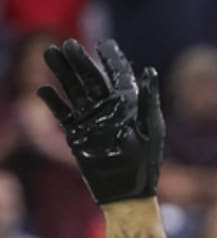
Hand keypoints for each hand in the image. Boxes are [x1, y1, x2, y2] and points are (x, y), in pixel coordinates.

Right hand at [37, 38, 162, 204]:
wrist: (128, 193)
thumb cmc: (145, 164)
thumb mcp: (151, 130)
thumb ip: (148, 100)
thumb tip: (149, 71)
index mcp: (129, 106)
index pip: (119, 75)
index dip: (112, 58)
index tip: (104, 44)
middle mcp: (108, 109)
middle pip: (91, 78)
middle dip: (80, 60)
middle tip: (69, 44)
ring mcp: (91, 119)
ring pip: (74, 89)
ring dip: (62, 72)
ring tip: (51, 53)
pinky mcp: (77, 133)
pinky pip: (62, 112)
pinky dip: (52, 101)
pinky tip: (44, 89)